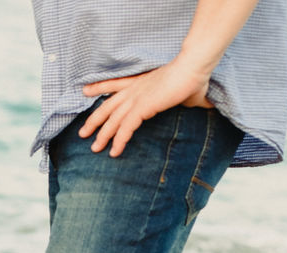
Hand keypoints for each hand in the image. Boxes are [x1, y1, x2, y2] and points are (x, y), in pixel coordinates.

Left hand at [79, 58, 213, 156]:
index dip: (99, 87)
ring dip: (103, 135)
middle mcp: (135, 89)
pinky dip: (119, 140)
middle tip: (83, 133)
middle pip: (108, 106)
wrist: (194, 67)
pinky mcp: (142, 107)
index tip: (85, 90)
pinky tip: (114, 152)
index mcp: (141, 82)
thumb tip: (203, 104)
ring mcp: (137, 98)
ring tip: (95, 149)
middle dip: (94, 120)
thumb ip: (186, 100)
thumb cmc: (194, 78)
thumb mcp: (185, 93)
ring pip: (113, 119)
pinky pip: (125, 128)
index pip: (115, 84)